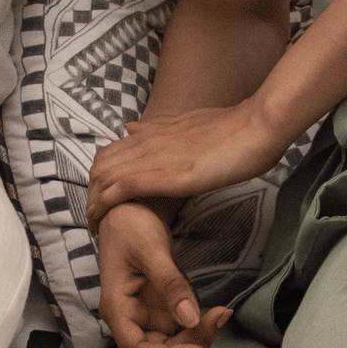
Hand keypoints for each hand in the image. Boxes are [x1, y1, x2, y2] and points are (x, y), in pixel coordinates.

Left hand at [85, 98, 287, 226]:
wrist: (256, 127)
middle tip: (94, 216)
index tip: (99, 197)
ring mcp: (155, 157)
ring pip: (104, 177)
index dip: (98, 176)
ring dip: (93, 202)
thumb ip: (160, 128)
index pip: (109, 151)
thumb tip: (130, 128)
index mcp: (153, 130)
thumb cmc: (234, 129)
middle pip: (99, 165)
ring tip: (93, 224)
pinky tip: (102, 222)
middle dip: (90, 193)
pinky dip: (105, 206)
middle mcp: (148, 140)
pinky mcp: (166, 175)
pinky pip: (122, 189)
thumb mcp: (190, 122)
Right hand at [98, 203, 232, 347]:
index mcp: (117, 307)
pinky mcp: (159, 308)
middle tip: (218, 320)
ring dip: (197, 338)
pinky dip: (198, 326)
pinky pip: (179, 328)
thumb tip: (190, 318)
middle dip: (189, 345)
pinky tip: (216, 313)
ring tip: (221, 315)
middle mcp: (129, 317)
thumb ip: (170, 284)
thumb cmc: (130, 225)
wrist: (129, 209)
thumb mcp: (151, 250)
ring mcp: (145, 314)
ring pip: (171, 344)